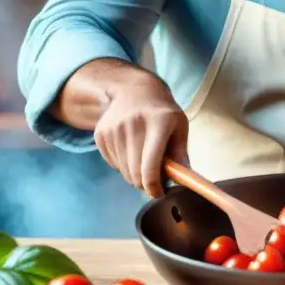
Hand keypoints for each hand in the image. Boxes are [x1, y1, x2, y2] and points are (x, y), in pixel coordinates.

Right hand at [92, 69, 189, 198]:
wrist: (134, 91)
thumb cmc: (162, 113)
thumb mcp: (179, 127)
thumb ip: (181, 154)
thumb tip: (184, 179)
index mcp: (158, 123)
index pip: (150, 166)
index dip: (154, 187)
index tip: (159, 193)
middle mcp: (133, 124)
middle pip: (135, 173)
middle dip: (145, 184)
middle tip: (154, 179)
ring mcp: (114, 128)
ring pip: (123, 171)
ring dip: (134, 174)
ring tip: (143, 159)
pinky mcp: (100, 133)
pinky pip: (112, 163)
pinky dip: (122, 164)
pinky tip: (130, 149)